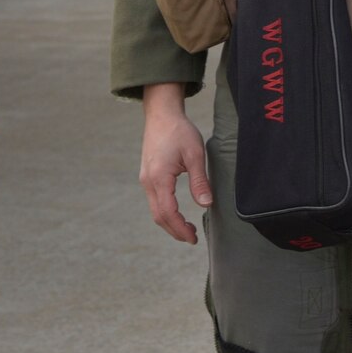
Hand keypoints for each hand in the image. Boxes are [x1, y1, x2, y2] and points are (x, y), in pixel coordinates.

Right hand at [139, 83, 211, 244]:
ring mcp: (145, 179)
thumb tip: (206, 204)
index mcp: (159, 178)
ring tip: (187, 229)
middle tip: (193, 238)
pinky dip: (165, 212)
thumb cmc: (179, 131)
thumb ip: (199, 181)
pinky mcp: (147, 175)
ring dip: (170, 222)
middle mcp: (148, 181)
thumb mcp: (195, 154)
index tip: (194, 238)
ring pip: (155, 210)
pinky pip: (154, 200)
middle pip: (159, 216)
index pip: (168, 213)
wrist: (161, 114)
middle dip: (175, 231)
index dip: (180, 229)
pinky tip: (177, 213)